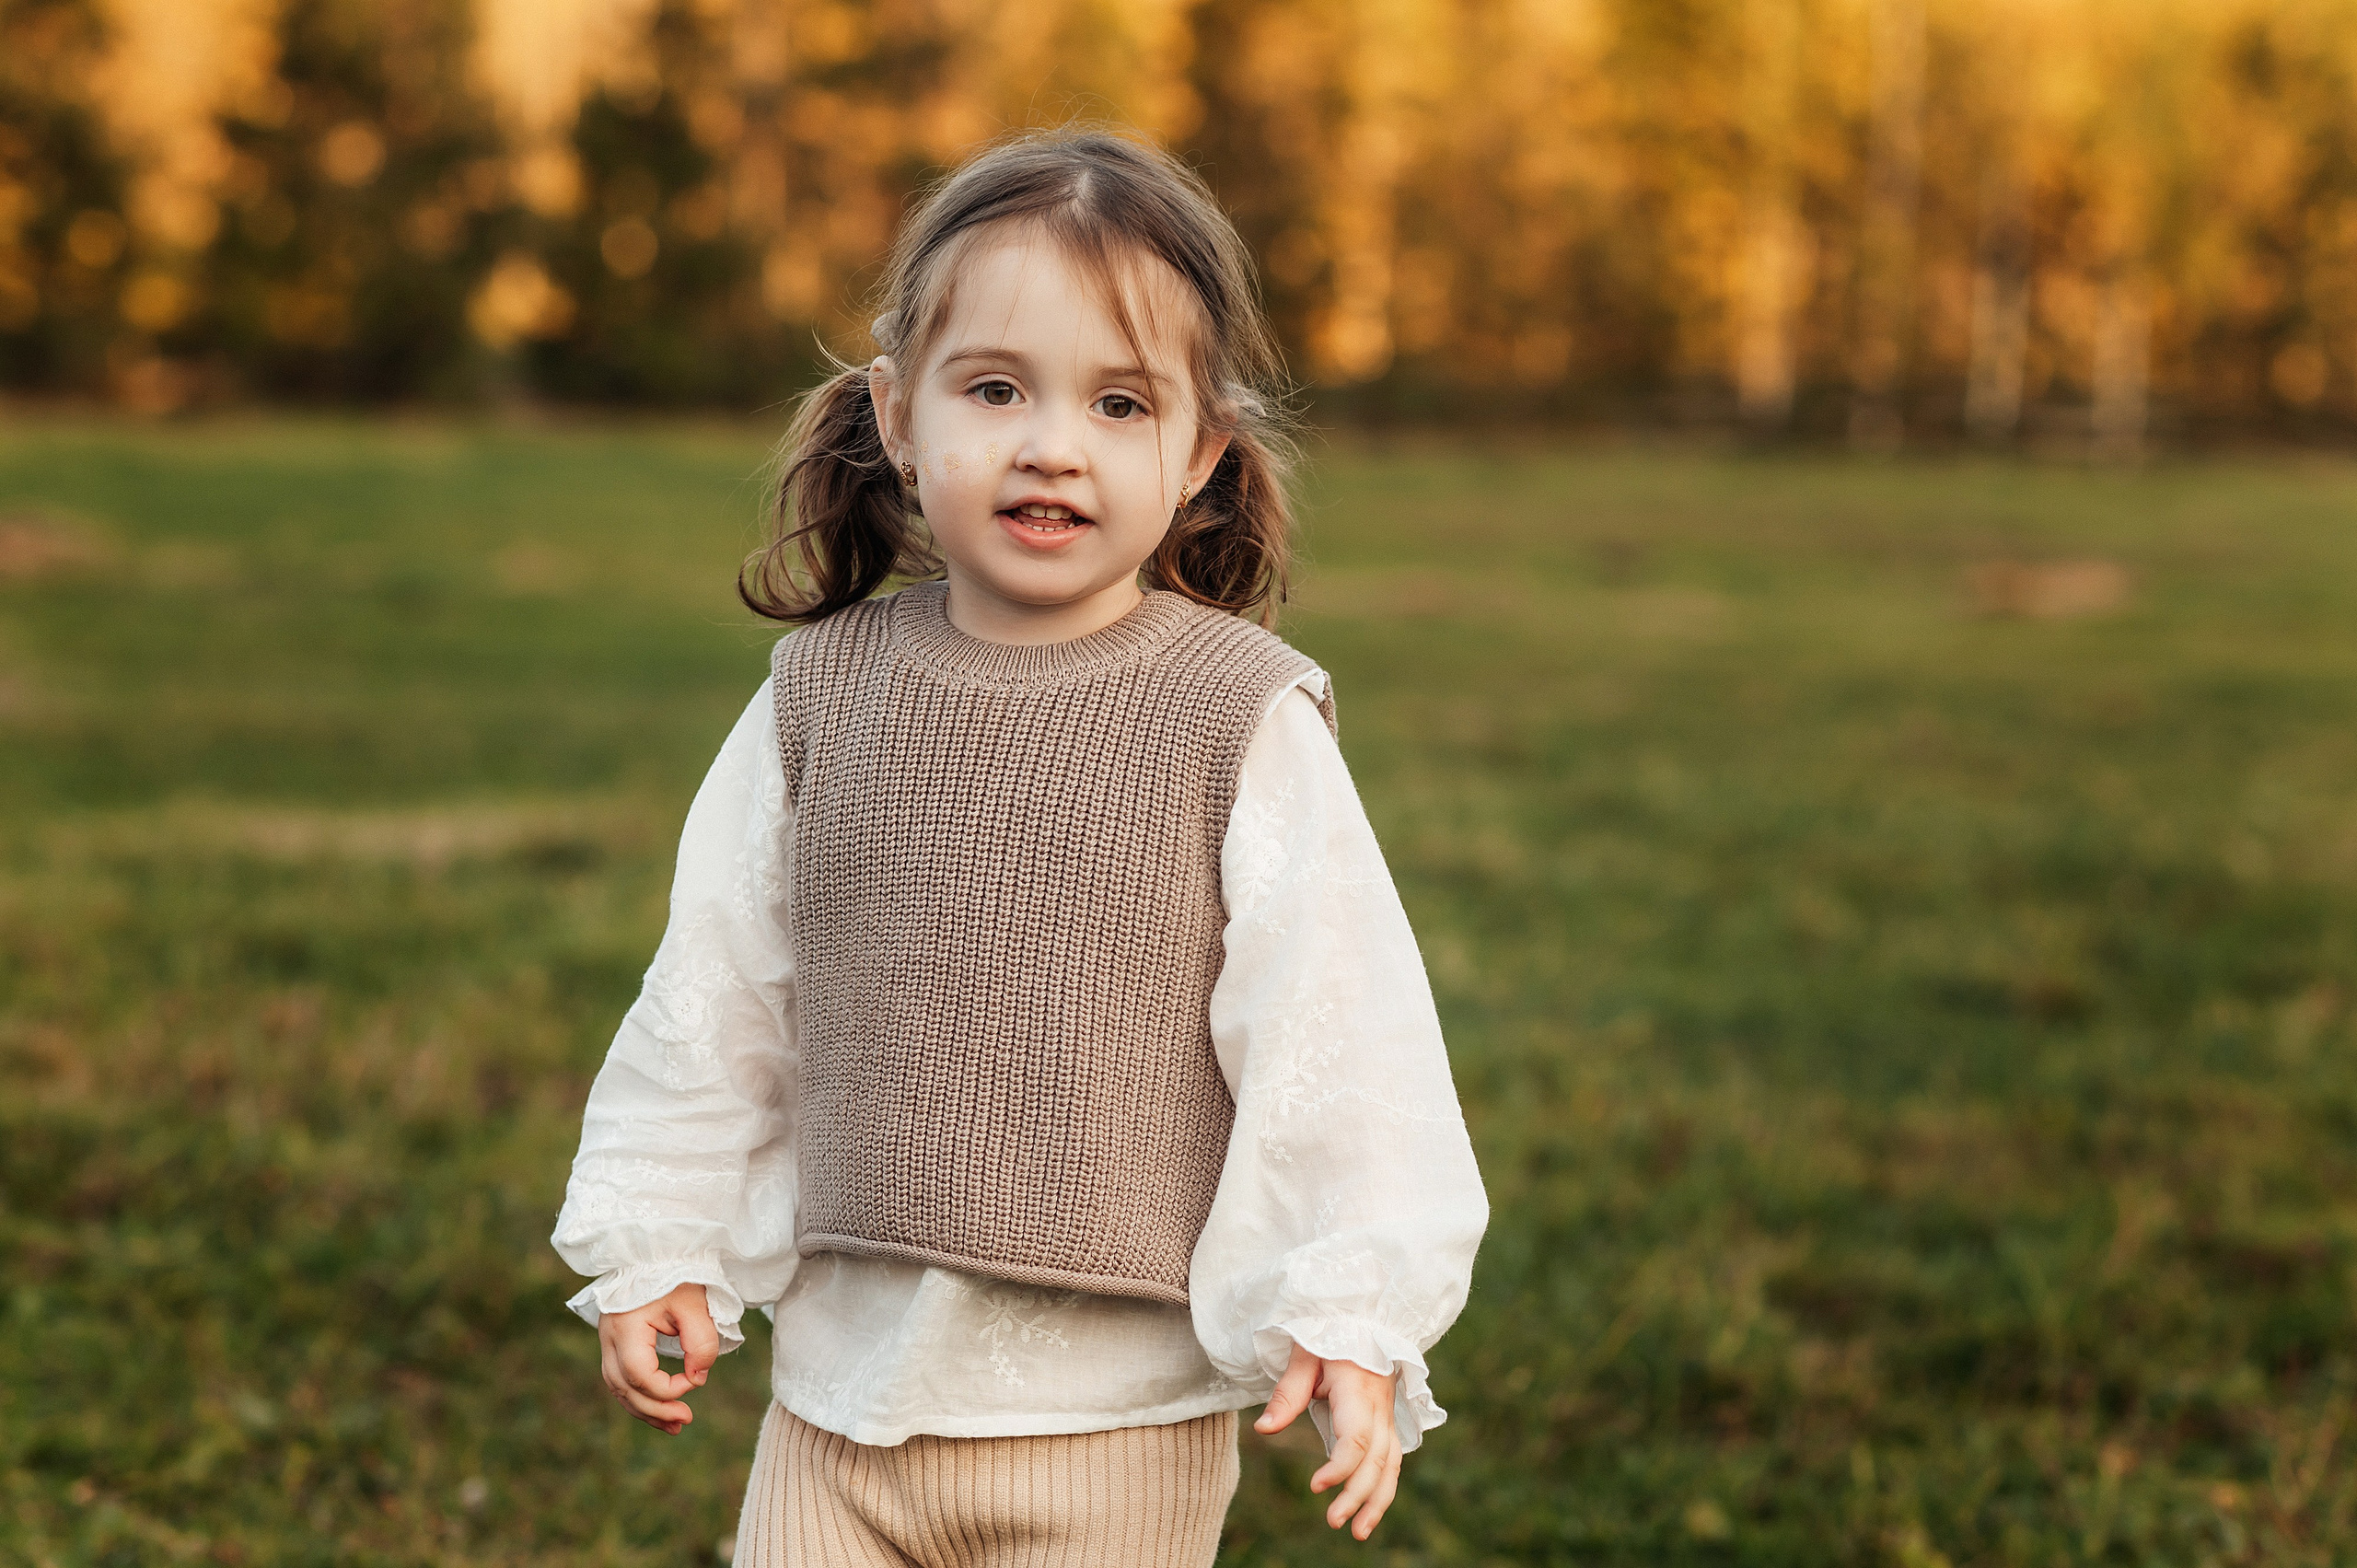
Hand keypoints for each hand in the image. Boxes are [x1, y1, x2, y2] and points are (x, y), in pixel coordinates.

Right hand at [597, 1282, 719, 1434]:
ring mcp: (607, 1340)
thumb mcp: (696, 1305)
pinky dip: (639, 1396)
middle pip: (624, 1388)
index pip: (639, 1374)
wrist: (656, 1251)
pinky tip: (660, 1409)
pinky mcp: (614, 1343)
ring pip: (618, 1388)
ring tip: (675, 1425)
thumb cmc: (677, 1274)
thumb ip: (701, 1343)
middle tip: (686, 1421)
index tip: (696, 1380)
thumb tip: (698, 1379)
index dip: (668, 1389)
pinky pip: (621, 1379)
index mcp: (625, 1325)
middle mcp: (608, 1336)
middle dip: (655, 1410)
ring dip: (646, 1409)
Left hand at [1252, 1340, 1402, 1539]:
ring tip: (1358, 1533)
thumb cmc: (1330, 1333)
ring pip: (1391, 1465)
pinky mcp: (1386, 1423)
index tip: (1316, 1487)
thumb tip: (1263, 1430)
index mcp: (1358, 1391)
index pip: (1356, 1439)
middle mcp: (1379, 1408)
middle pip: (1376, 1460)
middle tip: (1333, 1521)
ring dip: (1377, 1500)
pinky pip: (1392, 1461)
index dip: (1340, 1468)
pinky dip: (1383, 1488)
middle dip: (1357, 1495)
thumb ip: (1287, 1394)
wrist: (1365, 1319)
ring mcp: (1386, 1416)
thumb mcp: (1304, 1355)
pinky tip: (1368, 1511)